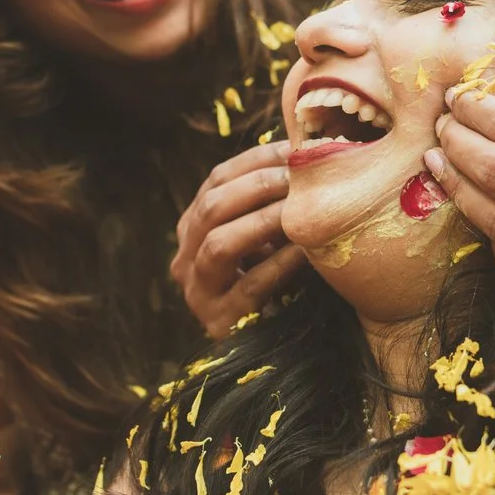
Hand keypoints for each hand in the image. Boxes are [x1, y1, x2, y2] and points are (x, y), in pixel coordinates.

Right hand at [171, 140, 306, 335]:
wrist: (270, 347)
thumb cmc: (275, 279)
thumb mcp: (265, 236)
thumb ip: (272, 201)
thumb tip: (308, 147)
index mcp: (193, 227)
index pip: (217, 179)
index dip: (257, 160)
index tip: (296, 148)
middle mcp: (186, 256)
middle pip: (212, 207)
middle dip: (258, 186)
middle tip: (300, 176)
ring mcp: (198, 292)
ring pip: (219, 244)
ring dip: (263, 221)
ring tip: (301, 209)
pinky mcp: (219, 322)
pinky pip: (248, 287)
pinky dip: (278, 264)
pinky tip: (306, 251)